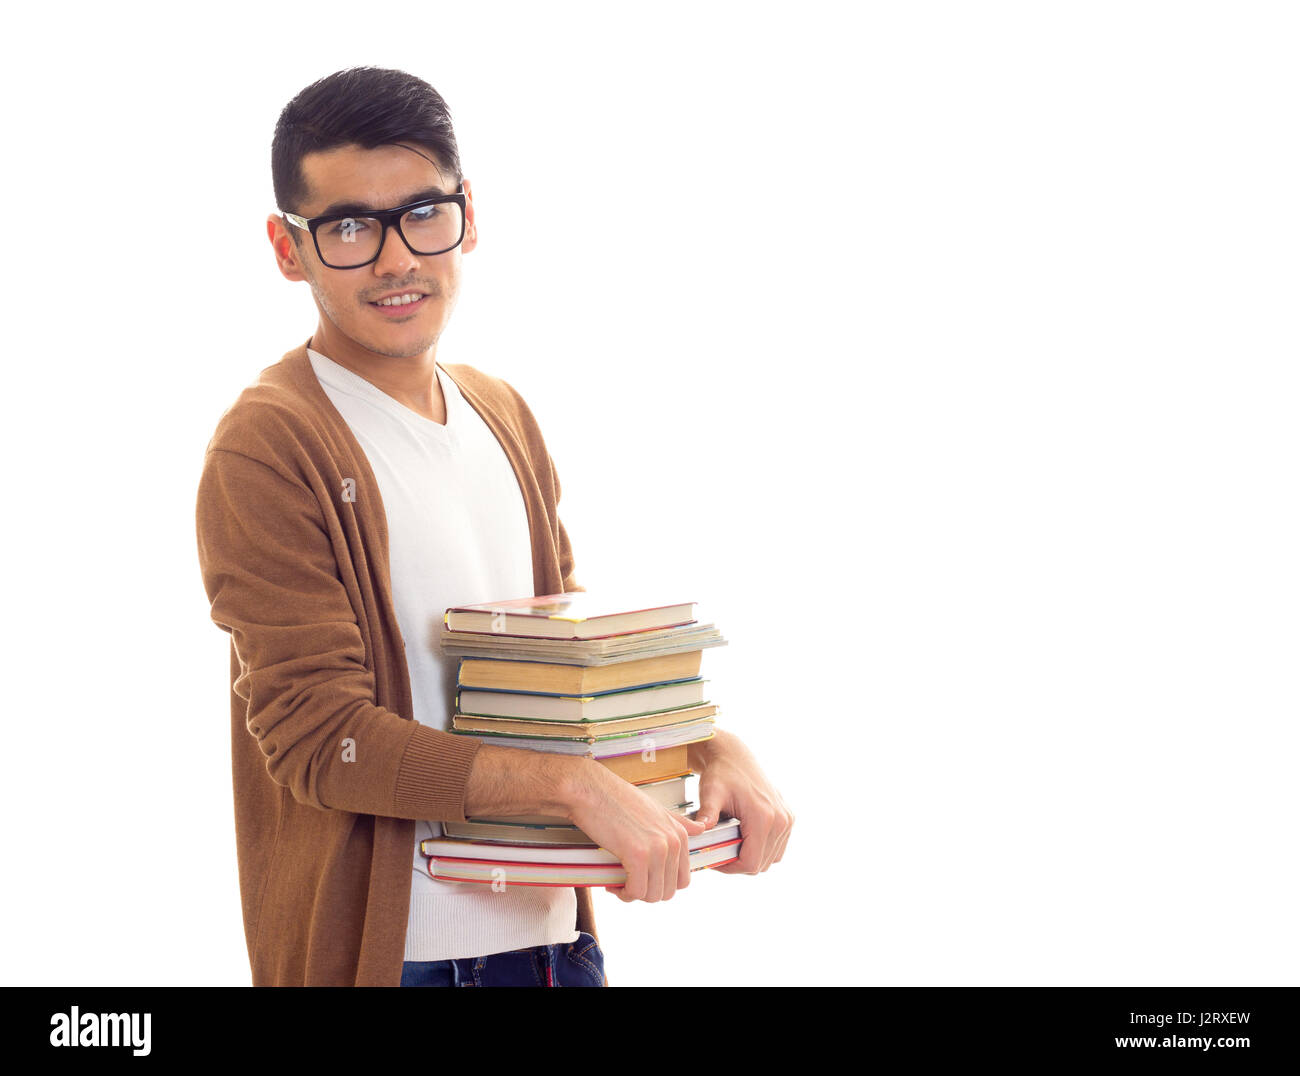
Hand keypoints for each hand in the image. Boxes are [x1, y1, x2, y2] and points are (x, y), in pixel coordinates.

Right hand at [563, 759, 710, 902]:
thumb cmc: (617, 799)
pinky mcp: (638, 855)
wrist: (591, 789)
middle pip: (668, 891)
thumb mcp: (656, 808)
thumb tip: (702, 828)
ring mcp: (657, 849)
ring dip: (634, 895)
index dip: (660, 885)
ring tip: (618, 883)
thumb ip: (679, 822)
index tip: (641, 878)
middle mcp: (673, 842)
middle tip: (626, 883)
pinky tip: (612, 884)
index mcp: (680, 834)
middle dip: (646, 893)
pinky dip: (623, 893)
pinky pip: (636, 891)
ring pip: (653, 895)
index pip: (681, 879)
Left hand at [692, 729, 793, 873]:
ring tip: (731, 845)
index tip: (715, 860)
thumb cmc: (721, 773)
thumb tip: (699, 831)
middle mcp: (781, 820)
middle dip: (739, 863)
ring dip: (752, 857)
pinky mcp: (788, 818)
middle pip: (762, 864)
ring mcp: (787, 819)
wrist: (735, 755)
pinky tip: (744, 838)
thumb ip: (707, 814)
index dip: (731, 868)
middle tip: (720, 853)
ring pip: (771, 858)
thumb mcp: (711, 793)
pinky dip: (762, 849)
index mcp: (763, 817)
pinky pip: (777, 847)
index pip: (751, 863)